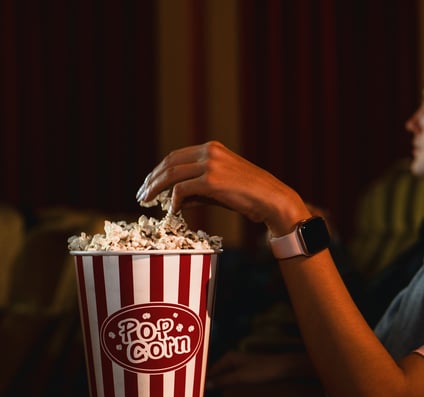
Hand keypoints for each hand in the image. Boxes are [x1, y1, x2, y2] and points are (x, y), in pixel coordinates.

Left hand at [136, 140, 310, 235]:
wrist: (273, 200)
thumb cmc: (251, 196)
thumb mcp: (222, 187)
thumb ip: (199, 189)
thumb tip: (177, 199)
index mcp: (213, 148)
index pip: (176, 156)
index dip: (159, 170)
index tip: (149, 183)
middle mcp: (210, 152)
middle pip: (169, 163)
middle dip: (152, 179)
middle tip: (141, 194)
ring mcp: (211, 165)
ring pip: (171, 175)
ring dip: (155, 188)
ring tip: (146, 201)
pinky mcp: (212, 181)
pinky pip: (182, 190)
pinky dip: (174, 201)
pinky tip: (173, 211)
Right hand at [206, 350, 313, 388]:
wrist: (282, 368)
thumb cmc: (262, 370)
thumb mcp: (240, 377)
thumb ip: (223, 381)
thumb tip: (206, 386)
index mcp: (228, 357)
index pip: (210, 370)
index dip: (202, 380)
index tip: (192, 391)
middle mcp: (231, 358)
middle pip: (215, 372)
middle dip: (208, 382)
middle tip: (196, 395)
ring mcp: (238, 364)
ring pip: (222, 375)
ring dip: (216, 383)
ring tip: (205, 394)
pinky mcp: (244, 370)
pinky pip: (229, 376)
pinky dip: (224, 382)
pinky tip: (221, 390)